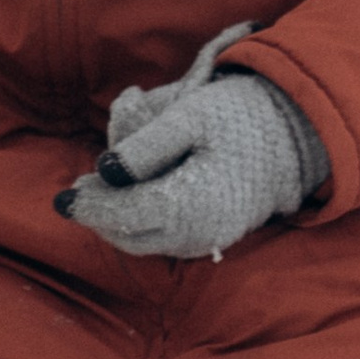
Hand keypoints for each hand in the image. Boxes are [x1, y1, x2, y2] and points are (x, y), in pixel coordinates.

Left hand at [56, 39, 327, 259]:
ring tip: (95, 193)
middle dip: (100, 216)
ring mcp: (210, 239)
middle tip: (76, 192)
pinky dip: (142, 223)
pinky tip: (130, 198)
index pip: (126, 215)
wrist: (297, 133)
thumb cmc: (241, 117)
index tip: (62, 197)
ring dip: (118, 221)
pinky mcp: (216, 236)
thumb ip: (146, 144)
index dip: (90, 206)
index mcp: (193, 203)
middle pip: (131, 236)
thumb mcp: (190, 116)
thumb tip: (105, 169)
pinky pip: (167, 238)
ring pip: (147, 242)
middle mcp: (201, 232)